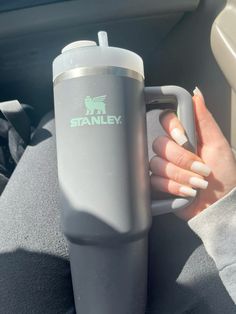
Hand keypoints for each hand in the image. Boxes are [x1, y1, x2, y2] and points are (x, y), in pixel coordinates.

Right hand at [150, 87, 235, 220]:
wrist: (220, 205)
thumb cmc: (225, 175)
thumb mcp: (218, 144)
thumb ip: (204, 119)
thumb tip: (196, 93)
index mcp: (185, 137)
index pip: (166, 120)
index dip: (172, 128)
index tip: (185, 139)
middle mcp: (172, 150)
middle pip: (159, 144)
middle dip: (182, 159)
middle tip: (202, 169)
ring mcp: (164, 167)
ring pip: (156, 164)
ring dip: (180, 176)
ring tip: (198, 184)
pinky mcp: (159, 184)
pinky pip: (155, 181)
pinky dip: (174, 187)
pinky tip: (187, 193)